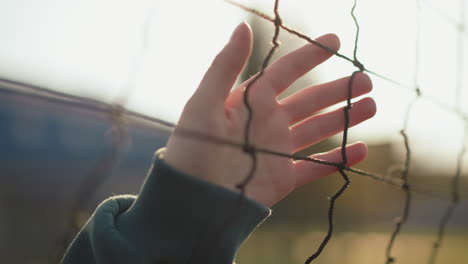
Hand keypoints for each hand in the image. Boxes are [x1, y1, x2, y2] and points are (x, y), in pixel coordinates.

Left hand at [164, 22, 375, 206]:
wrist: (192, 200)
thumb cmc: (192, 148)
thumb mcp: (204, 102)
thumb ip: (225, 65)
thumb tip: (242, 26)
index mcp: (250, 101)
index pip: (285, 72)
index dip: (309, 56)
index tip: (335, 41)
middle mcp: (267, 122)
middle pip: (310, 101)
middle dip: (337, 90)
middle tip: (365, 80)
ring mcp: (277, 150)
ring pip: (318, 129)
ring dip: (344, 118)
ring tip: (371, 105)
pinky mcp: (283, 178)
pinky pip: (316, 167)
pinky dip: (338, 159)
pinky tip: (359, 150)